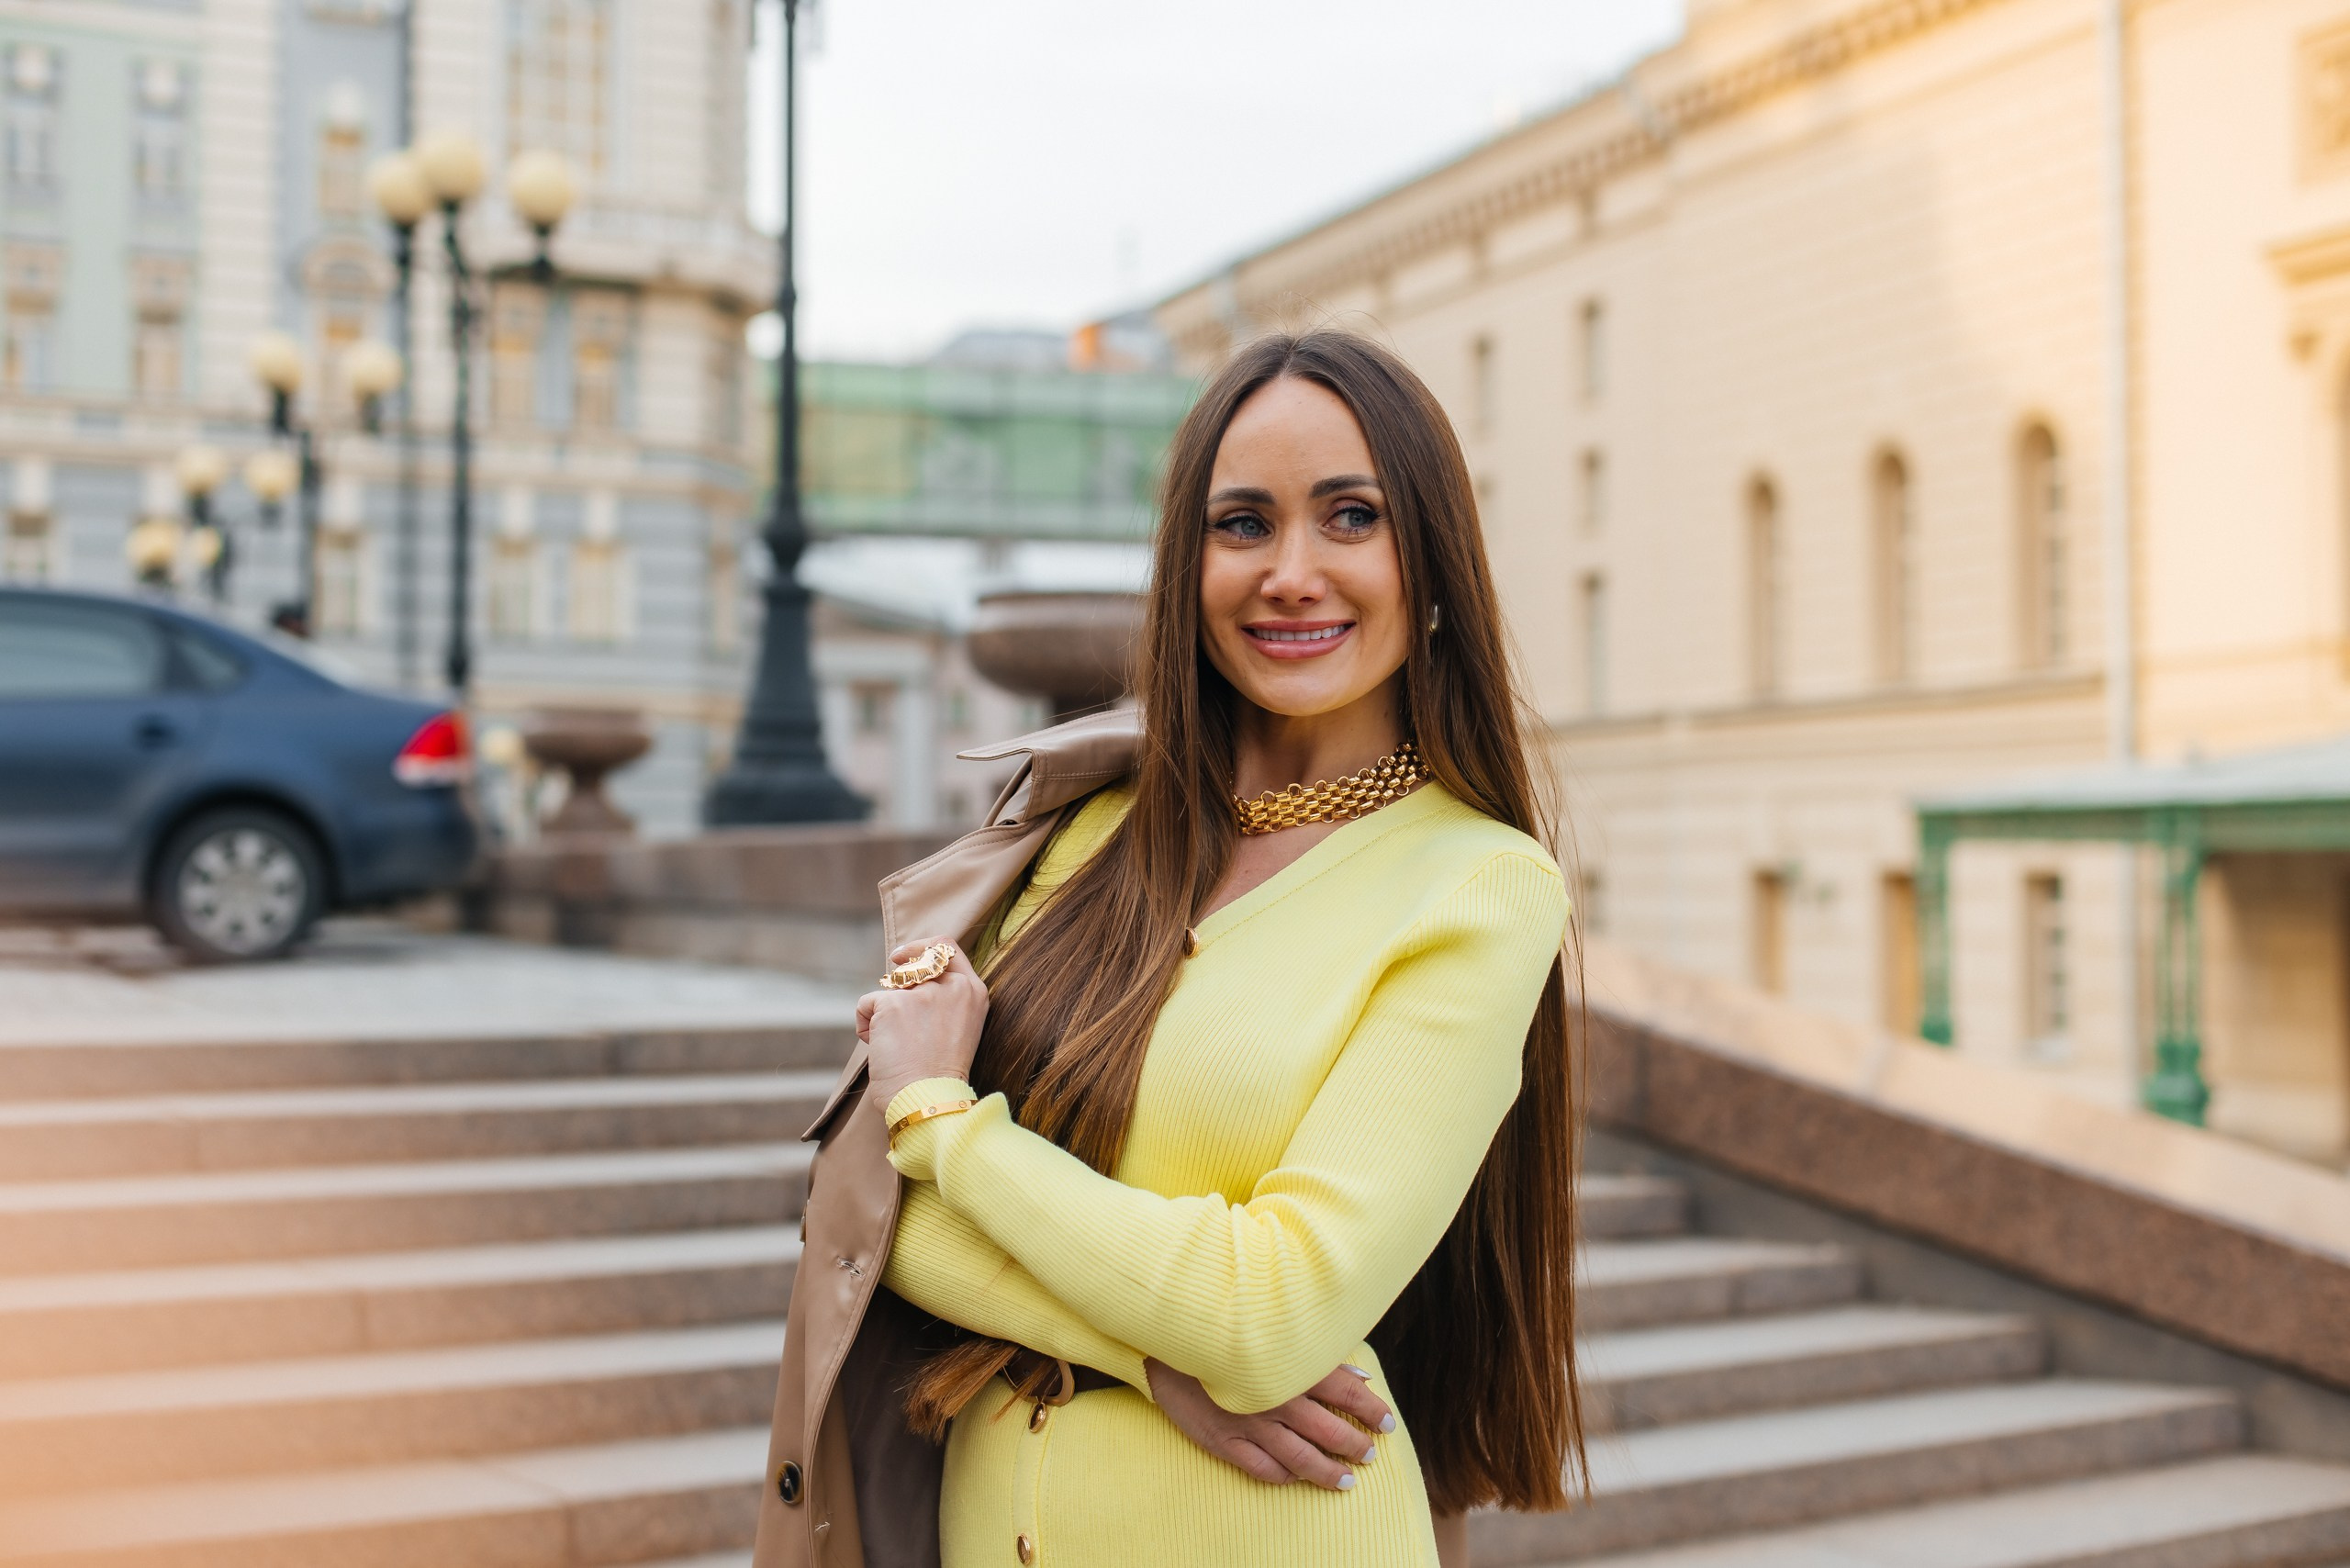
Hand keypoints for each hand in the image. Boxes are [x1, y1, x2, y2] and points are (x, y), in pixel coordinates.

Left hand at [859, 937, 989, 1112]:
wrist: (929, 1101)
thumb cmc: (940, 1076)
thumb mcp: (958, 1027)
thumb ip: (943, 999)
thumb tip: (904, 979)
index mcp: (973, 992)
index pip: (948, 946)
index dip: (921, 946)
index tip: (901, 957)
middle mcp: (952, 986)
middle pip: (913, 964)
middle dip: (896, 983)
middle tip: (889, 1009)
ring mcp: (922, 993)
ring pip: (888, 988)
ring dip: (882, 1014)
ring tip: (894, 1046)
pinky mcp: (893, 1004)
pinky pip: (866, 1004)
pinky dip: (864, 1025)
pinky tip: (878, 1049)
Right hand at [1144, 1359, 1394, 1491]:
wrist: (1165, 1342)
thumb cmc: (1227, 1331)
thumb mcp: (1276, 1334)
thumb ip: (1319, 1356)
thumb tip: (1362, 1378)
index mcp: (1293, 1367)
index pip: (1349, 1395)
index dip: (1373, 1412)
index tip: (1388, 1423)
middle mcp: (1277, 1399)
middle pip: (1331, 1432)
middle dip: (1356, 1446)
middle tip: (1368, 1454)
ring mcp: (1251, 1425)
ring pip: (1303, 1460)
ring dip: (1329, 1472)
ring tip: (1346, 1480)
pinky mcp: (1225, 1443)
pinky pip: (1265, 1470)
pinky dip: (1286, 1477)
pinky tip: (1297, 1477)